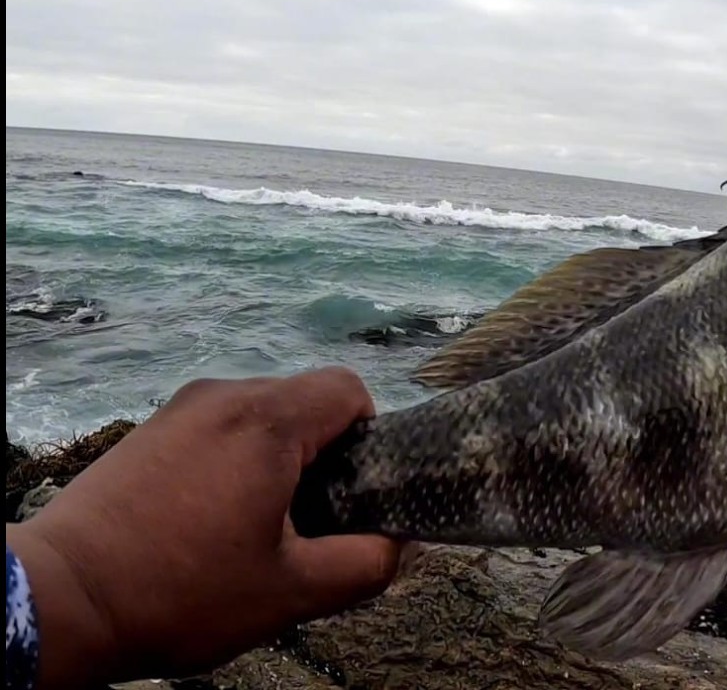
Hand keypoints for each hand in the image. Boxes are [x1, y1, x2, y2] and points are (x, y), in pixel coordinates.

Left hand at [6, 367, 403, 688]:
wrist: (61, 599)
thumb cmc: (183, 592)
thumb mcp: (291, 593)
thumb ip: (365, 564)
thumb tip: (402, 544)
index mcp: (267, 422)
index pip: (348, 389)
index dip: (368, 435)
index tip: (354, 490)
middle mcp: (224, 396)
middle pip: (304, 401)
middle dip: (323, 454)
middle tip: (310, 521)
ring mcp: (181, 408)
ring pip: (260, 414)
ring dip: (277, 459)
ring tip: (257, 524)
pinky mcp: (149, 429)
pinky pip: (218, 426)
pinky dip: (234, 459)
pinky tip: (211, 516)